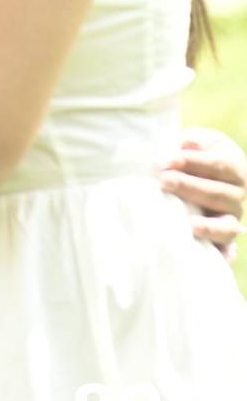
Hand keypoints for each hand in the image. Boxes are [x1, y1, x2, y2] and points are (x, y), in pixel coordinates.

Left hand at [162, 127, 244, 261]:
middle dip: (191, 188)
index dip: (195, 163)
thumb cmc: (189, 152)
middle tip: (163, 181)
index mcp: (234, 168)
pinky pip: (226, 251)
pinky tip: (215, 259)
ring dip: (208, 226)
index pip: (220, 165)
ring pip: (226, 226)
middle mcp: (236, 196)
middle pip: (219, 194)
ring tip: (188, 225)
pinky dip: (223, 256)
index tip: (168, 161)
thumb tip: (188, 144)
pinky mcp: (221, 239)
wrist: (191, 171)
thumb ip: (192, 142)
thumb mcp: (193, 141)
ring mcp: (230, 219)